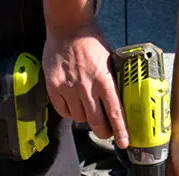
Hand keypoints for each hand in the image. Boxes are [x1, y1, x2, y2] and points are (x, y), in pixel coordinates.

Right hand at [42, 23, 128, 147]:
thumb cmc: (91, 43)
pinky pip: (63, 111)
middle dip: (103, 131)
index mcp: (104, 80)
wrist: (68, 28)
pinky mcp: (54, 87)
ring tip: (87, 107)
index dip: (120, 131)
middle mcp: (86, 86)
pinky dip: (69, 112)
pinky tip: (73, 104)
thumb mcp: (110, 61)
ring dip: (85, 117)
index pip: (115, 112)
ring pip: (79, 118)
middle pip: (96, 122)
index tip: (124, 143)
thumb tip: (121, 103)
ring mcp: (69, 87)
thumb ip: (112, 82)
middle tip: (106, 132)